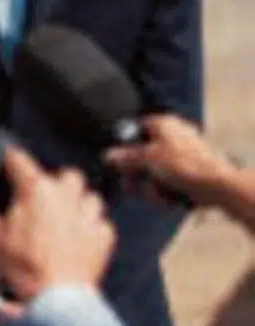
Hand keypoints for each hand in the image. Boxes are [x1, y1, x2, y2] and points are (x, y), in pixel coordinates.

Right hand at [0, 145, 113, 300]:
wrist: (57, 299)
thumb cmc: (23, 268)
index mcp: (35, 190)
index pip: (18, 158)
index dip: (8, 161)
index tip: (5, 165)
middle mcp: (65, 195)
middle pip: (63, 173)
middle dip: (51, 181)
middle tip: (38, 199)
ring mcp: (88, 215)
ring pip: (87, 195)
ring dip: (76, 202)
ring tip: (62, 217)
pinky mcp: (103, 236)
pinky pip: (100, 222)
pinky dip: (89, 227)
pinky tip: (77, 239)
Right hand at [103, 114, 235, 207]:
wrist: (218, 186)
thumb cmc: (185, 165)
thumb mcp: (147, 158)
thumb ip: (126, 157)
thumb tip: (107, 155)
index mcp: (163, 124)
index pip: (135, 130)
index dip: (124, 147)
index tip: (118, 163)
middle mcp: (173, 136)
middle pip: (143, 155)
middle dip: (137, 176)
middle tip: (131, 188)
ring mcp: (182, 156)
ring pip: (154, 173)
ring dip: (152, 189)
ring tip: (159, 196)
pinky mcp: (190, 173)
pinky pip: (168, 182)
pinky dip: (166, 193)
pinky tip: (170, 200)